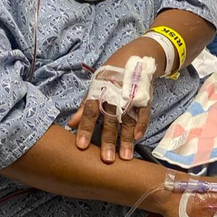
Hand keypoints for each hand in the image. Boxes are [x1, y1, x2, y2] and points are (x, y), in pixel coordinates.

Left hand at [70, 37, 164, 162]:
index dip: (85, 129)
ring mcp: (132, 98)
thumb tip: (70, 124)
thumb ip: (84, 106)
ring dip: (126, 139)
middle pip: (110, 121)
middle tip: (106, 159)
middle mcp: (115, 96)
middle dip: (108, 140)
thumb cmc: (111, 74)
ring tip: (125, 157)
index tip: (80, 146)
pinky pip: (144, 114)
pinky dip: (142, 125)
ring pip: (128, 121)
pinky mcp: (145, 99)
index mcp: (100, 92)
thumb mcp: (95, 85)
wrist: (137, 56)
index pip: (90, 112)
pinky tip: (138, 138)